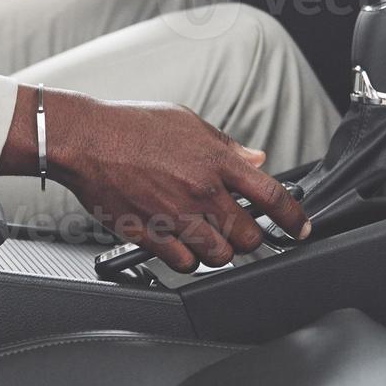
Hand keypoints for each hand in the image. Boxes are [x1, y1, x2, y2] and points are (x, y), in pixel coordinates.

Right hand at [0, 87, 311, 272]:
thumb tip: (255, 160)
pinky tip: (181, 246)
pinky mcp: (150, 234)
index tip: (299, 227)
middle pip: (249, 235)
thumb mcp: (186, 122)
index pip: (272, 195)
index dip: (293, 217)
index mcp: (215, 160)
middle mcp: (200, 191)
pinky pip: (183, 263)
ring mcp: (175, 216)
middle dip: (251, 238)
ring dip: (220, 252)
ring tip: (210, 240)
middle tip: (243, 232)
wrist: (85, 140)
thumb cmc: (130, 126)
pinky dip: (188, 260)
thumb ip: (225, 145)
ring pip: (219, 255)